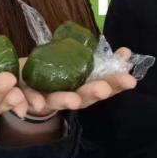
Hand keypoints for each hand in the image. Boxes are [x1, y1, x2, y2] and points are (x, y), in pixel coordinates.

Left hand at [18, 48, 138, 115]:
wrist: (26, 83)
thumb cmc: (58, 71)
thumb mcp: (79, 62)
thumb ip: (101, 59)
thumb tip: (127, 53)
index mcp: (84, 87)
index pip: (104, 87)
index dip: (116, 84)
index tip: (130, 80)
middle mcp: (70, 97)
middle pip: (84, 97)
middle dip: (94, 93)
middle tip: (103, 89)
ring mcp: (49, 99)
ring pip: (58, 101)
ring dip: (66, 100)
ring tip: (73, 100)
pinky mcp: (30, 99)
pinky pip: (30, 101)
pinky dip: (32, 102)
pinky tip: (36, 104)